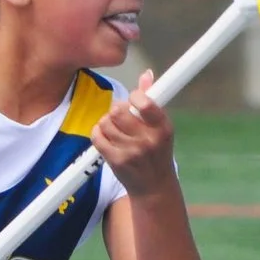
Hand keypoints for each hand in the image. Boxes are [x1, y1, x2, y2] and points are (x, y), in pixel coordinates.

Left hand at [92, 71, 176, 196]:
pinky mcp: (116, 161)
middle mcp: (148, 140)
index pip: (145, 103)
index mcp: (163, 127)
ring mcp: (131, 152)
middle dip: (116, 109)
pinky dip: (98, 133)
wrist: (153, 186)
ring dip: (106, 122)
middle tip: (121, 116)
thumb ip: (151, 100)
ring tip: (114, 128)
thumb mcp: (160, 127)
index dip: (134, 96)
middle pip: (118, 110)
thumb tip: (145, 73)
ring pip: (105, 122)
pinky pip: (97, 137)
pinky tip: (106, 136)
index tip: (134, 100)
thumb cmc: (157, 152)